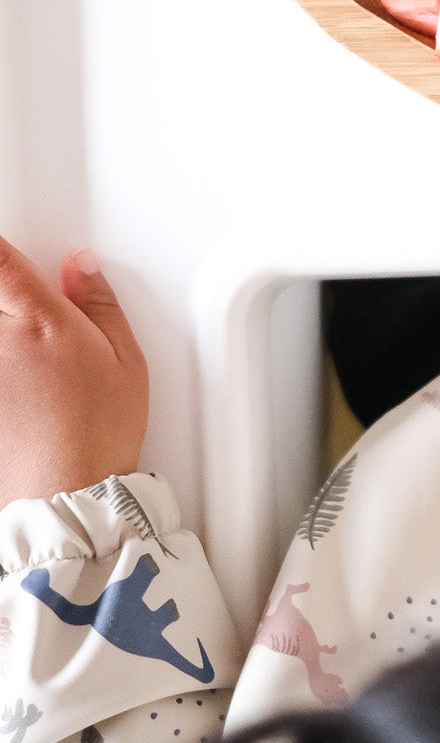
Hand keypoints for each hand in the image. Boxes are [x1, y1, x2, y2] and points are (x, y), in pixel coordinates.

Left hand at [0, 241, 148, 509]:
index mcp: (37, 318)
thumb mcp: (125, 360)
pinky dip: (5, 366)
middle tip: (28, 309)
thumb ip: (99, 304)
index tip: (11, 251)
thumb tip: (82, 268)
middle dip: (6, 292)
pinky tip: (20, 383)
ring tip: (30, 356)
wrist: (65, 493)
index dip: (3, 249)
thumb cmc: (97, 434)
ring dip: (7, 332)